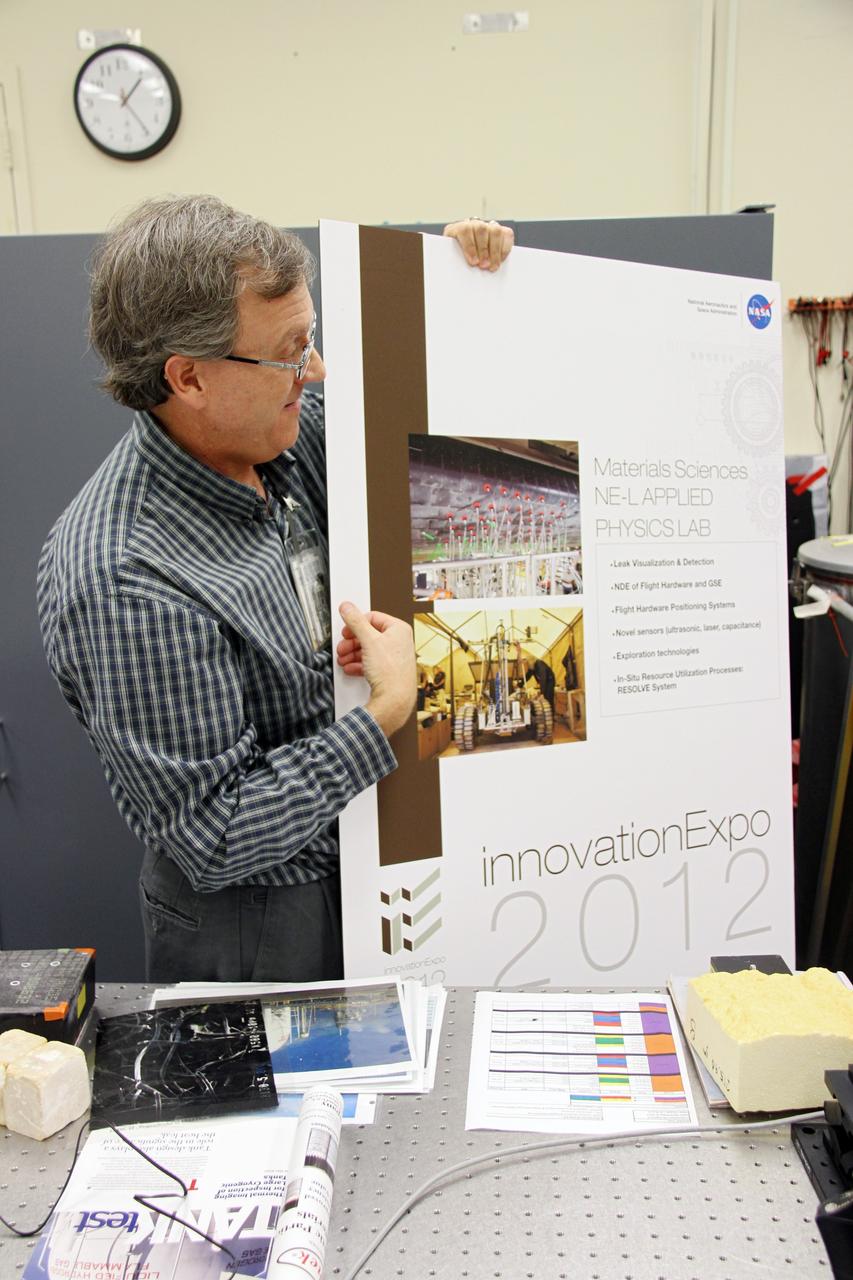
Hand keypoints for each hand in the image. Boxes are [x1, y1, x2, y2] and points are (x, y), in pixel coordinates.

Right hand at [337, 602, 415, 736]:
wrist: (394, 700)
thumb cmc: (390, 672)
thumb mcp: (368, 641)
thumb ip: (355, 622)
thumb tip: (347, 607)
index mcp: (398, 629)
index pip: (373, 617)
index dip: (356, 624)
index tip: (346, 630)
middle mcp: (399, 641)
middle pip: (369, 635)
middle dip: (352, 642)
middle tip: (342, 646)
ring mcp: (394, 657)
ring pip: (368, 650)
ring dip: (352, 654)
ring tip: (343, 659)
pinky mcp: (389, 670)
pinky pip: (370, 663)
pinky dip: (359, 664)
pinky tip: (350, 668)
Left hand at [443, 218, 513, 271]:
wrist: (465, 258)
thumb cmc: (458, 261)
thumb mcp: (453, 259)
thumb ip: (455, 260)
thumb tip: (463, 267)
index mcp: (457, 229)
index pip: (465, 230)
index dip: (470, 246)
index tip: (473, 262)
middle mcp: (474, 224)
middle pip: (481, 229)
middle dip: (483, 250)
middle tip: (484, 266)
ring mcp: (488, 226)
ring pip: (495, 231)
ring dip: (495, 250)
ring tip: (493, 266)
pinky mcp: (502, 231)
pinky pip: (507, 235)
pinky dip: (505, 248)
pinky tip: (501, 260)